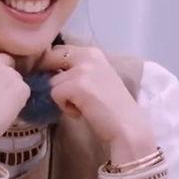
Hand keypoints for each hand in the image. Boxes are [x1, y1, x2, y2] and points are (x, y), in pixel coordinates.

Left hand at [39, 45, 156, 161]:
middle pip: (51, 59)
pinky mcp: (76, 85)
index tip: (61, 81)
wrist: (128, 127)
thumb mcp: (96, 78)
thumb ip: (77, 70)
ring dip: (62, 97)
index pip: (59, 50)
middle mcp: (88, 55)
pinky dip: (65, 107)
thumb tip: (49, 70)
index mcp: (93, 52)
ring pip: (52, 81)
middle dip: (53, 77)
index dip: (53, 65)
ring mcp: (82, 69)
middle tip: (67, 95)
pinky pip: (55, 94)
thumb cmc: (111, 107)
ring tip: (82, 106)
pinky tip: (82, 112)